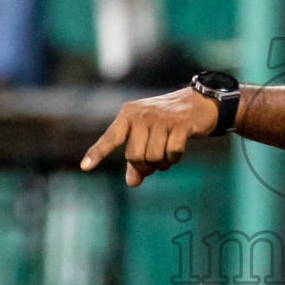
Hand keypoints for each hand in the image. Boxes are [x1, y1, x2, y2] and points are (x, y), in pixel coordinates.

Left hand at [80, 88, 220, 185]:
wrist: (199, 102)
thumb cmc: (168, 122)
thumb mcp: (148, 137)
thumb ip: (137, 159)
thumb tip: (132, 182)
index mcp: (128, 115)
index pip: (110, 137)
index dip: (98, 152)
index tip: (85, 167)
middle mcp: (141, 114)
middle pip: (135, 156)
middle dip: (145, 167)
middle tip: (153, 165)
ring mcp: (161, 118)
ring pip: (154, 157)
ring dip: (162, 164)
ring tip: (167, 156)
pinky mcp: (180, 123)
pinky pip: (173, 152)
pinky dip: (175, 158)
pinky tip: (178, 151)